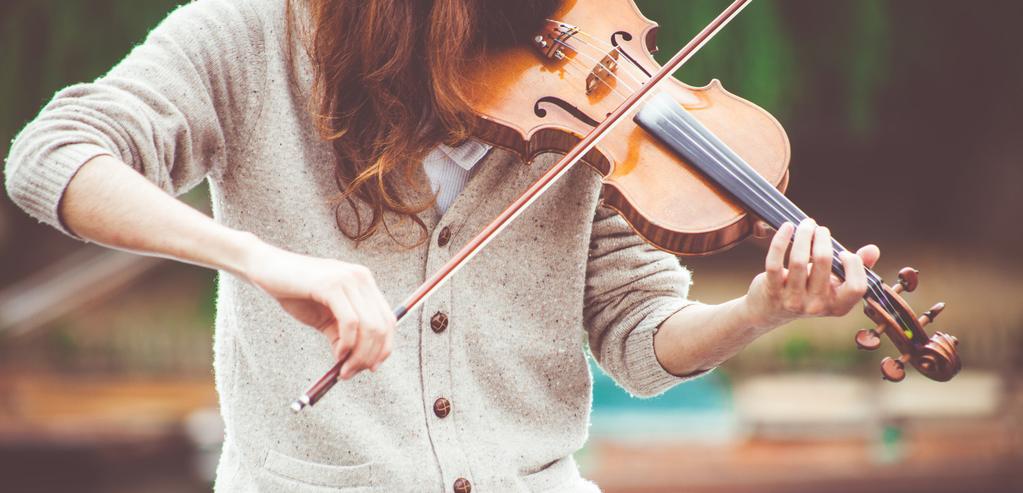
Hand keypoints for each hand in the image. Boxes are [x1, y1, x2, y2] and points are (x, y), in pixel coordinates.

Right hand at [241, 240, 395, 379]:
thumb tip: (355, 363)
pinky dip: (347, 344)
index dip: (384, 348)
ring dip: (359, 355)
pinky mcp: (332, 285)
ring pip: (370, 326)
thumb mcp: (324, 317)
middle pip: (383, 326)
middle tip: (351, 373)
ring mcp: (349, 279)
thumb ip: (342, 335)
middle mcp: (362, 278)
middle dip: (370, 356)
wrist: (265, 268)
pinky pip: (351, 322)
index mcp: (364, 282)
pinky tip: (338, 355)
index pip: (388, 320)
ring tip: (343, 370)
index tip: (371, 368)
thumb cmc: (294, 292)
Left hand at [743, 219, 880, 329]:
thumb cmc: (808, 290)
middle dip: (823, 238)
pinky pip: (775, 262)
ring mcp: (793, 300)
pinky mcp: (772, 291)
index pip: (857, 286)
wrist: (770, 311)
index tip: (843, 252)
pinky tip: (787, 227)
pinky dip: (780, 241)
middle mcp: (816, 306)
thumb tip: (873, 250)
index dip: (854, 265)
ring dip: (804, 235)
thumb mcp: (833, 283)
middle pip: (824, 263)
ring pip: (799, 260)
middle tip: (819, 229)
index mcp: (838, 306)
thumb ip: (856, 268)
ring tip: (806, 224)